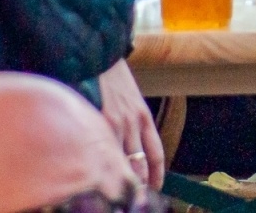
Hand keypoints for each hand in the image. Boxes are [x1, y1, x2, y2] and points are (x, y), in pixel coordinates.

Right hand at [97, 60, 163, 188]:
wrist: (100, 57)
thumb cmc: (113, 80)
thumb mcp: (130, 100)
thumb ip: (132, 123)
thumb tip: (128, 150)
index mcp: (144, 117)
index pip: (156, 154)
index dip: (156, 175)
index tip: (155, 189)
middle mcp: (134, 123)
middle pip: (139, 165)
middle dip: (138, 185)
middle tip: (135, 200)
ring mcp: (116, 123)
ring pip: (122, 162)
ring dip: (120, 181)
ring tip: (118, 197)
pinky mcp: (99, 121)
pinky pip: (104, 150)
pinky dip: (103, 166)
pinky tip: (99, 176)